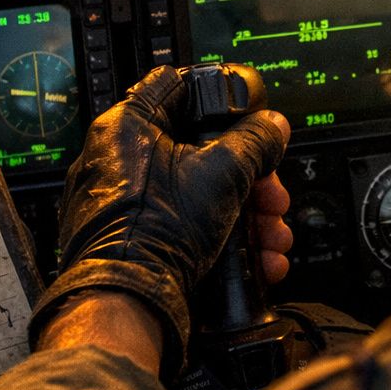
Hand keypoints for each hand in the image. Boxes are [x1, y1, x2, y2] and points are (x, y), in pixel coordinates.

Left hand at [30, 65, 289, 374]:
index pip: (177, 85)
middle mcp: (117, 159)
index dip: (220, 98)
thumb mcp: (223, 173)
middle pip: (199, 147)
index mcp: (127, 126)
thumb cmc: (155, 232)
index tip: (249, 116)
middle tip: (271, 195)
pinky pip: (184, 223)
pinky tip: (256, 258)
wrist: (126, 303)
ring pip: (198, 190)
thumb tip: (273, 126)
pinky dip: (221, 236)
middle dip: (250, 175)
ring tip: (271, 236)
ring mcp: (122, 201)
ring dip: (245, 211)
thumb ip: (255, 141)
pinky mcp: (132, 237)